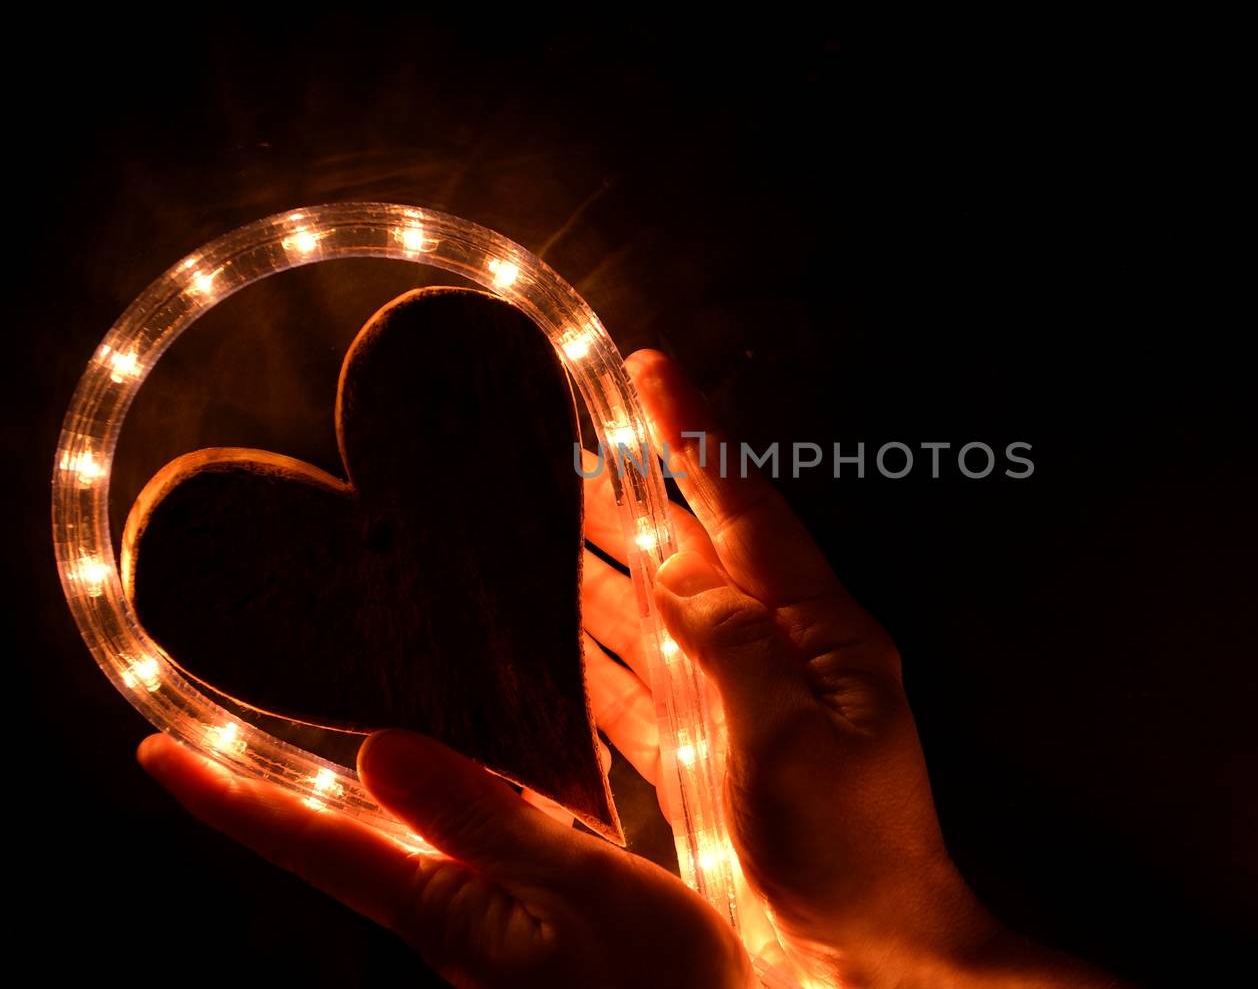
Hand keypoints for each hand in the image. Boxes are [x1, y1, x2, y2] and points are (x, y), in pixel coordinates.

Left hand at [136, 730, 748, 987]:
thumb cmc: (658, 983)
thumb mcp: (581, 886)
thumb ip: (484, 817)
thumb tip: (375, 753)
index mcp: (444, 912)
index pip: (315, 847)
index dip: (232, 801)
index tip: (157, 753)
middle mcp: (442, 923)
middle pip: (337, 845)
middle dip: (269, 792)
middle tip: (207, 735)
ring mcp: (474, 930)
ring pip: (395, 848)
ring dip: (353, 799)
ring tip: (317, 744)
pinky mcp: (510, 930)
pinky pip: (450, 858)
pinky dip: (437, 812)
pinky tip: (463, 793)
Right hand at [588, 350, 1114, 987]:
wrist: (869, 963)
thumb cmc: (855, 859)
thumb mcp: (795, 742)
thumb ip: (734, 646)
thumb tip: (680, 570)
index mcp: (827, 637)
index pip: (752, 514)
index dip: (698, 439)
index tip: (653, 372)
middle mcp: (787, 660)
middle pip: (700, 554)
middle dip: (639, 493)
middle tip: (576, 438)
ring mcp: (747, 710)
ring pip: (664, 617)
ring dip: (608, 569)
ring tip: (547, 522)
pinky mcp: (713, 762)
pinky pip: (646, 691)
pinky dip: (601, 661)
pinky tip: (558, 642)